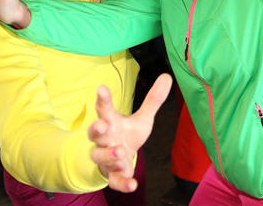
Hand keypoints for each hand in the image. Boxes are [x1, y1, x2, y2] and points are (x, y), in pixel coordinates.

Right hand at [89, 74, 172, 192]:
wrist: (118, 161)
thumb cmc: (127, 135)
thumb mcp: (142, 118)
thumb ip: (153, 100)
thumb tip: (167, 76)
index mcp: (110, 122)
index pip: (104, 108)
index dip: (102, 99)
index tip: (102, 88)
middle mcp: (104, 139)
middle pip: (95, 132)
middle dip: (97, 129)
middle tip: (102, 125)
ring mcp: (106, 158)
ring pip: (100, 156)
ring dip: (108, 155)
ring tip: (120, 151)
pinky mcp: (112, 174)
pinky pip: (114, 180)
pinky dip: (122, 183)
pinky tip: (132, 185)